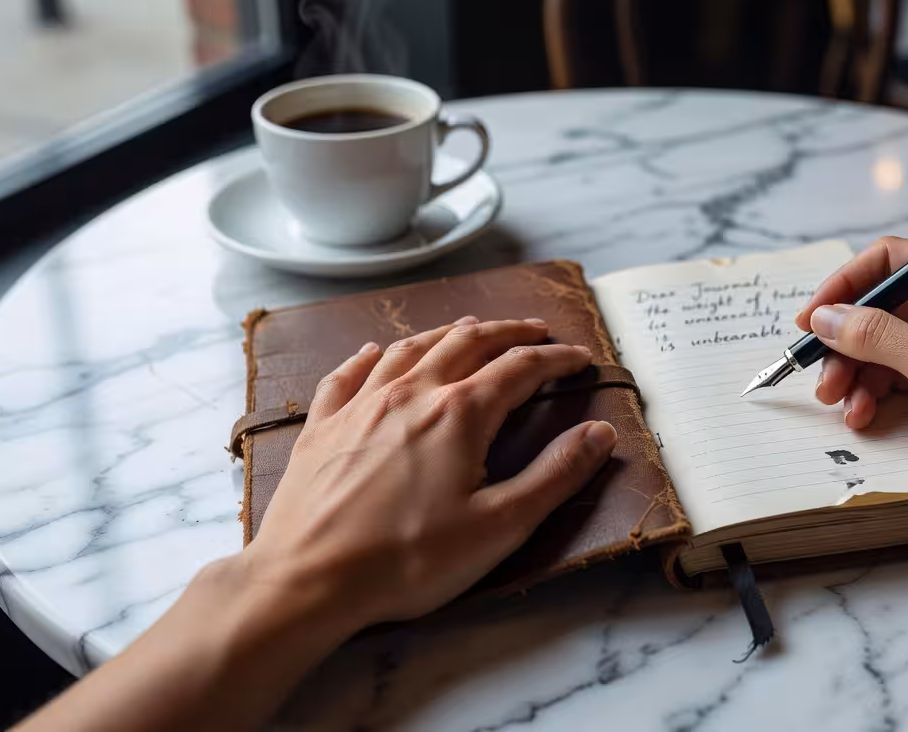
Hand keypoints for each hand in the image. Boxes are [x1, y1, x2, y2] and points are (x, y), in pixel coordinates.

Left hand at [243, 316, 617, 632]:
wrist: (307, 578)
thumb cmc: (406, 560)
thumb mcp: (500, 526)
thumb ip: (555, 474)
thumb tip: (600, 432)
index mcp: (460, 413)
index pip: (521, 368)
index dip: (557, 360)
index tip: (580, 359)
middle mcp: (411, 393)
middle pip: (468, 343)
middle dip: (508, 332)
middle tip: (535, 331)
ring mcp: (361, 405)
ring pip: (412, 348)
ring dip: (449, 334)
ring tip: (471, 329)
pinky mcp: (323, 427)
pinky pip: (348, 375)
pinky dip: (370, 356)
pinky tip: (376, 352)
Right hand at [797, 237, 907, 527]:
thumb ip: (879, 337)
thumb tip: (826, 318)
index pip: (895, 261)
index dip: (846, 288)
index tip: (811, 322)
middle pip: (889, 308)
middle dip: (850, 343)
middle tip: (821, 378)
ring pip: (894, 347)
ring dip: (861, 373)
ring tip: (841, 405)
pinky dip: (883, 393)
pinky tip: (866, 415)